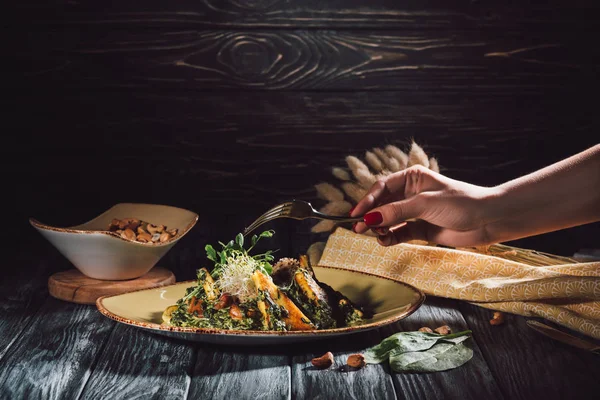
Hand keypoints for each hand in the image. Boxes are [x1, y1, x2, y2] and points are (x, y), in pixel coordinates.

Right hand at [350, 165, 497, 246]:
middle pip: (382, 204)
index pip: (382, 187)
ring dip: (379, 227)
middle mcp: (411, 194)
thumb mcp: (425, 204)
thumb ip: (396, 212)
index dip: (367, 200)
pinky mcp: (420, 229)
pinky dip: (390, 237)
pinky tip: (384, 241)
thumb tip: (370, 218)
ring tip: (375, 234)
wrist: (488, 220)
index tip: (356, 213)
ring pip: (388, 220)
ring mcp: (415, 212)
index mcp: (412, 178)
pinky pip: (398, 233)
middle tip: (358, 228)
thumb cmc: (461, 203)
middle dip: (370, 216)